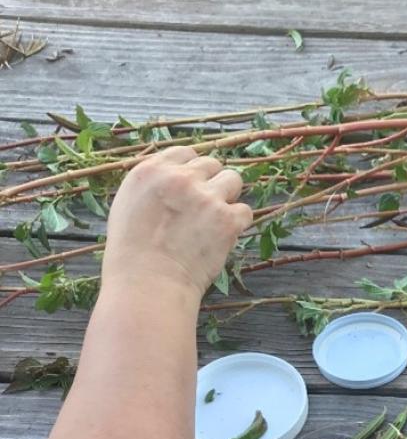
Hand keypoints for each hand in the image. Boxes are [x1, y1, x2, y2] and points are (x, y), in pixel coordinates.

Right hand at [101, 147, 251, 296]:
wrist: (148, 285)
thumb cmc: (133, 254)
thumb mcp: (129, 206)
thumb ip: (155, 185)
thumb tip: (180, 175)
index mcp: (150, 171)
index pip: (185, 153)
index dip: (192, 170)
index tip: (192, 187)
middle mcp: (179, 178)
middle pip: (212, 164)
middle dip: (211, 184)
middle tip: (202, 210)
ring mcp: (206, 197)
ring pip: (233, 180)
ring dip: (227, 198)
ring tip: (213, 221)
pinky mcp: (227, 218)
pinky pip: (245, 211)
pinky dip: (237, 224)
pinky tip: (220, 238)